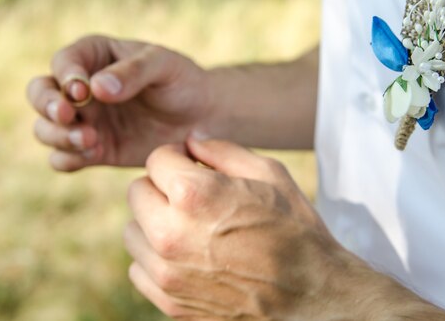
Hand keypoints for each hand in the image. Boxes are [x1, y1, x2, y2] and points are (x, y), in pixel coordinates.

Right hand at [27, 35, 212, 170]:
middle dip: (47, 105)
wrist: (202, 118)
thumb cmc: (182, 81)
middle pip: (40, 93)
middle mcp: (81, 88)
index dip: (66, 76)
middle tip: (68, 115)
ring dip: (58, 135)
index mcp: (95, 56)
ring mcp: (85, 120)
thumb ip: (133, 72)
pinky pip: (64, 158)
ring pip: (46, 128)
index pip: (64, 62)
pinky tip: (92, 155)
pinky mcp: (93, 150)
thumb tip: (96, 87)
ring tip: (90, 140)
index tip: (82, 91)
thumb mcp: (165, 66)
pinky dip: (68, 158)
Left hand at [124, 136, 352, 320]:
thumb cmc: (294, 230)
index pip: (156, 159)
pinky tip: (188, 255)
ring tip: (190, 226)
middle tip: (194, 195)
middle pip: (137, 191)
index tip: (194, 166)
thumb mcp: (269, 173)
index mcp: (193, 195)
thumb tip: (191, 142)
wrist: (310, 296)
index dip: (178, 157)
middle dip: (162, 186)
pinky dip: (157, 258)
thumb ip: (222, 150)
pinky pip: (139, 268)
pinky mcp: (168, 302)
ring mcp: (166, 273)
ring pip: (133, 231)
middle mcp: (170, 234)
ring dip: (154, 222)